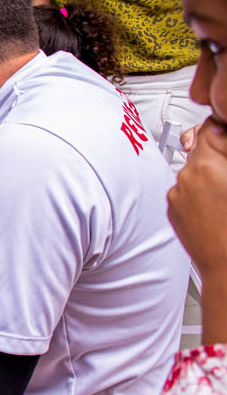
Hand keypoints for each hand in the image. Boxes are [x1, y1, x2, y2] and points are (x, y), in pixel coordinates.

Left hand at [168, 120, 226, 276]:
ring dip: (207, 175)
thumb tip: (220, 131)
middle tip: (226, 173)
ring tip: (224, 196)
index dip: (221, 132)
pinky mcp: (172, 209)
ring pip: (192, 172)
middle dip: (216, 156)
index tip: (224, 134)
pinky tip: (214, 207)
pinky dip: (196, 193)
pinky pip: (185, 191)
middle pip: (199, 150)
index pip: (209, 129)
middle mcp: (185, 178)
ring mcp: (176, 195)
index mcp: (207, 166)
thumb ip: (225, 151)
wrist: (226, 264)